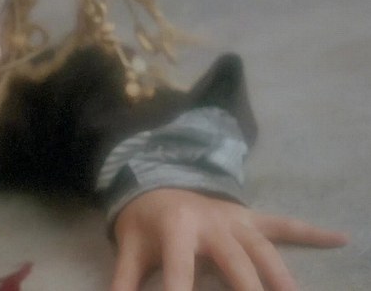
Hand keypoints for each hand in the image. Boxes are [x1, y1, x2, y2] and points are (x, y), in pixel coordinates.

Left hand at [110, 188, 347, 290]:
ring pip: (264, 252)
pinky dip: (310, 233)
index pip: (180, 271)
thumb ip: (123, 283)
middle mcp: (211, 223)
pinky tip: (339, 239)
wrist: (155, 182)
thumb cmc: (143, 224)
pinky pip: (283, 225)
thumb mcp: (128, 251)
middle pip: (236, 265)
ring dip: (281, 279)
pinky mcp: (250, 218)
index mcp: (177, 231)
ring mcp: (235, 220)